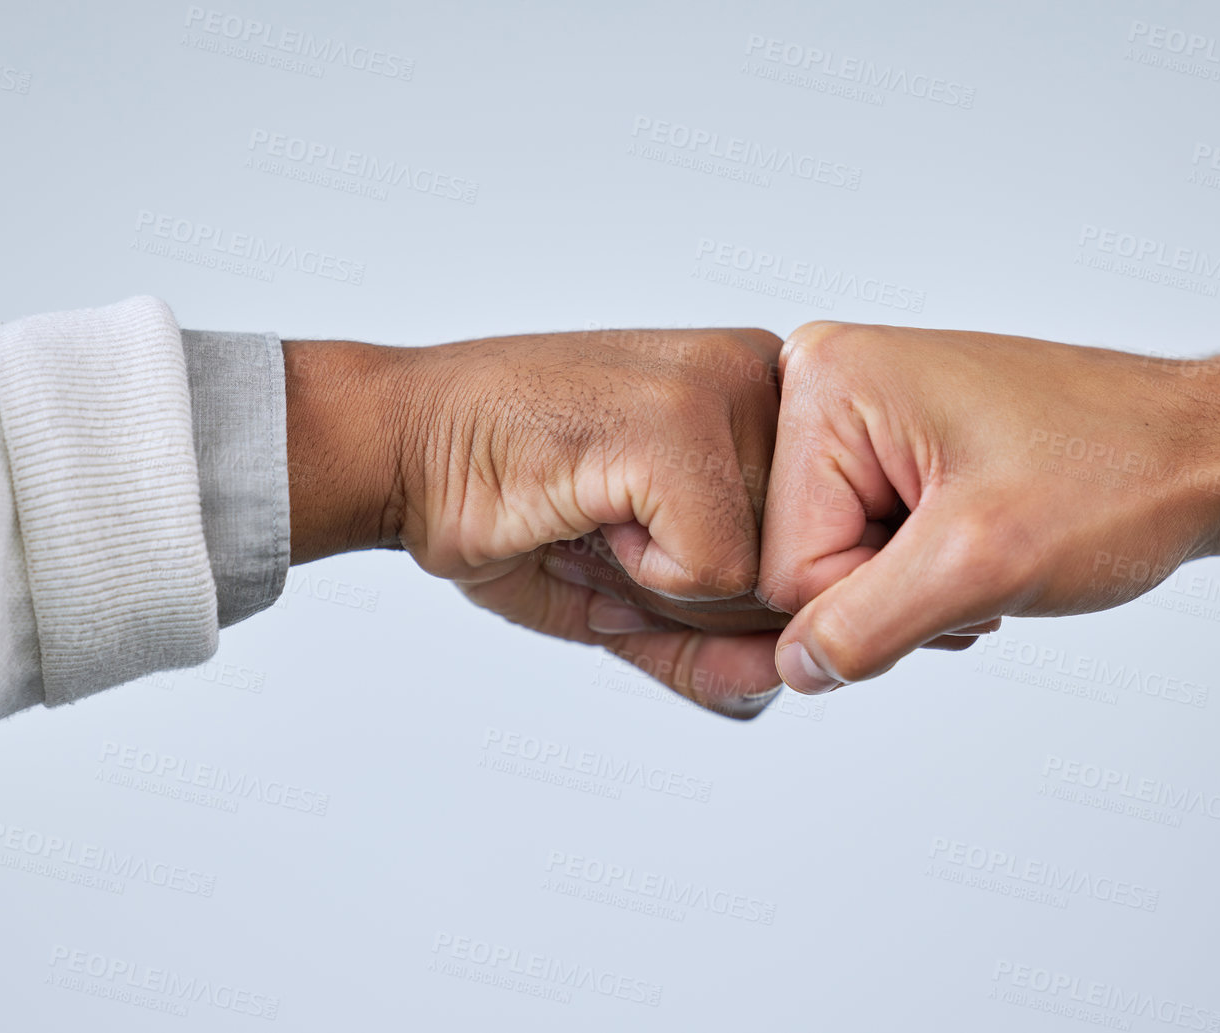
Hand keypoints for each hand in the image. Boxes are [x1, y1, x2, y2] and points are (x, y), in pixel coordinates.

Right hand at [284, 329, 790, 717]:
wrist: (401, 445)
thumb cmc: (507, 498)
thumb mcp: (633, 588)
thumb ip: (711, 644)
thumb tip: (778, 682)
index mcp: (767, 394)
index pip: (818, 551)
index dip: (721, 590)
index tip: (636, 527)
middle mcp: (764, 376)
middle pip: (800, 571)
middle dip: (697, 597)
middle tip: (607, 524)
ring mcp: (726, 392)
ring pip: (768, 578)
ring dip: (666, 583)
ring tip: (599, 510)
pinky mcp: (682, 427)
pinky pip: (718, 574)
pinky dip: (643, 575)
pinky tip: (589, 507)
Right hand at [757, 317, 1219, 693]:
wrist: (1206, 455)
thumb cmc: (1120, 474)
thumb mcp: (980, 565)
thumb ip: (864, 627)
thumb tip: (792, 670)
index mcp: (828, 382)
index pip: (782, 564)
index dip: (871, 602)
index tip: (957, 568)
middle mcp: (831, 381)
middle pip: (801, 561)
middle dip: (889, 595)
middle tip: (980, 563)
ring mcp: (863, 410)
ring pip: (837, 565)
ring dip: (913, 590)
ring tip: (992, 546)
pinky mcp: (894, 441)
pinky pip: (870, 545)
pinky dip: (928, 572)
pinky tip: (987, 543)